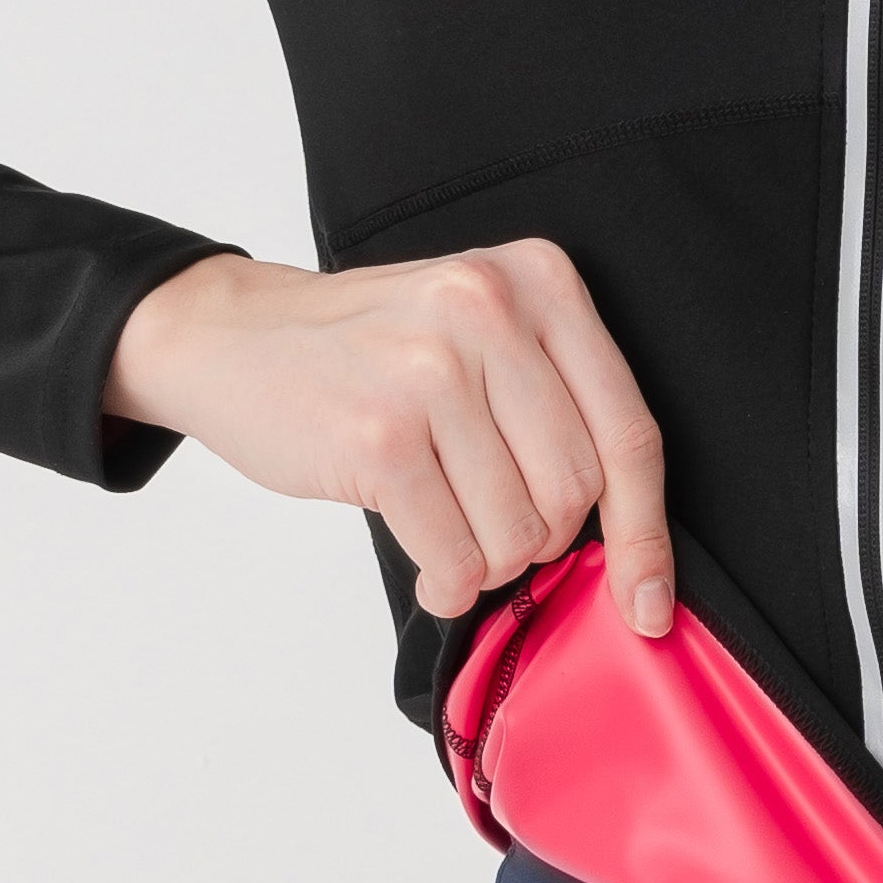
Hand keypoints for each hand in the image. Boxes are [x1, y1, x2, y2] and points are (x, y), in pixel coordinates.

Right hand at [105, 240, 675, 632]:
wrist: (232, 334)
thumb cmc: (366, 350)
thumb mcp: (476, 332)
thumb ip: (552, 402)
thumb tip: (627, 545)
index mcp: (540, 281)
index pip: (629, 430)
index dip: (646, 532)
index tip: (650, 601)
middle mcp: (492, 311)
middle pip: (578, 489)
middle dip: (542, 538)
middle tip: (490, 525)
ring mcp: (432, 371)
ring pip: (520, 530)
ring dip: (489, 562)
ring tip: (447, 531)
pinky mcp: (380, 436)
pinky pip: (457, 554)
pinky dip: (449, 580)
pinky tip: (427, 562)